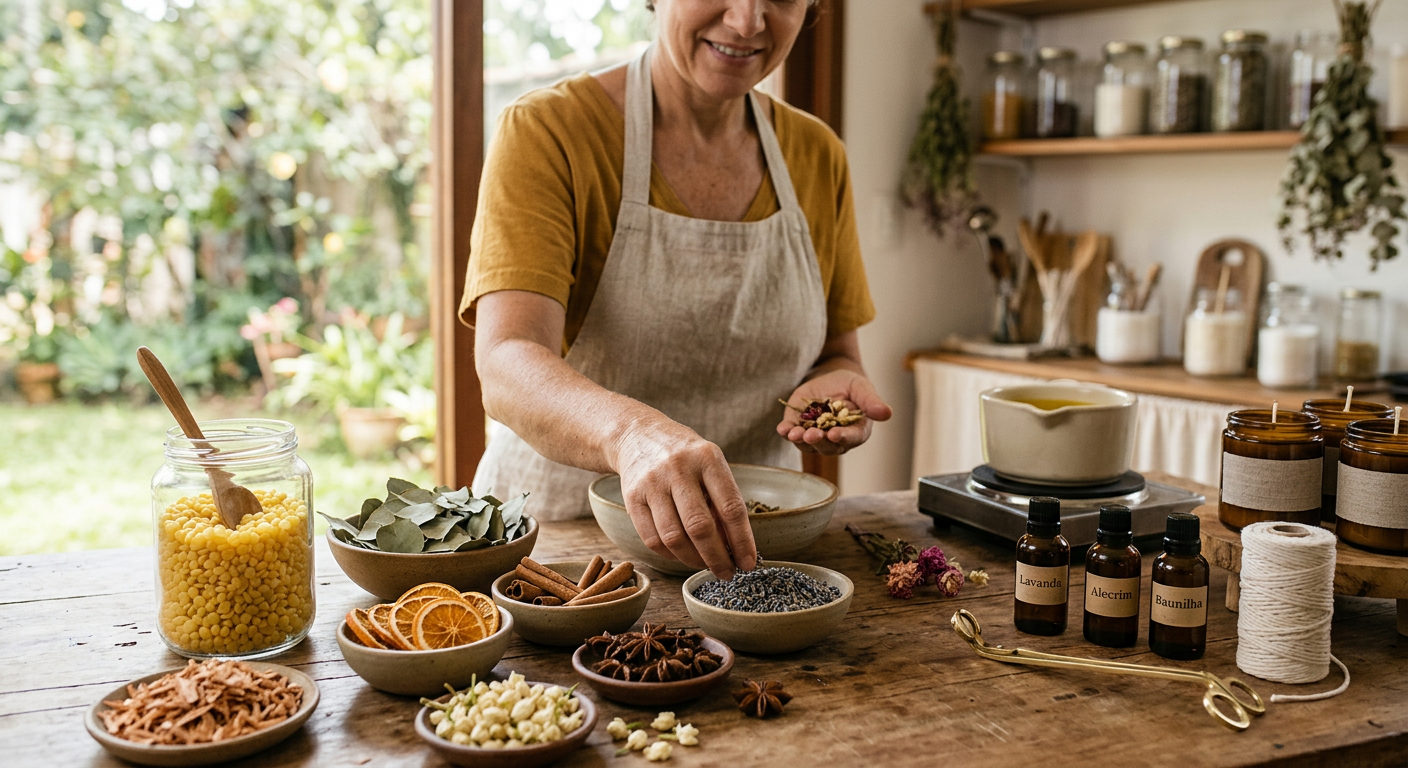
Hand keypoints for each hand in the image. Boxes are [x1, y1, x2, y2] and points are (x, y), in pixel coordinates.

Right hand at [610, 415, 757, 578]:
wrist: (637, 436)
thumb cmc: (685, 456)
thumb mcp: (710, 464)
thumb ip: (722, 500)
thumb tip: (733, 547)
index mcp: (708, 458)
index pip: (730, 507)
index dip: (742, 541)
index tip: (748, 562)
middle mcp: (679, 469)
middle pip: (700, 527)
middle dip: (717, 558)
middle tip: (727, 573)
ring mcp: (652, 483)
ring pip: (674, 538)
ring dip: (693, 560)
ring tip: (705, 564)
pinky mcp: (631, 497)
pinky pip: (652, 539)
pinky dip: (670, 555)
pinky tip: (682, 555)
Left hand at [776, 369, 891, 455]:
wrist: (829, 377)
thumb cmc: (850, 385)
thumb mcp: (861, 388)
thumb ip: (871, 402)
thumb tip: (887, 413)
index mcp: (855, 431)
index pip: (851, 438)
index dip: (843, 438)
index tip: (835, 434)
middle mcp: (835, 439)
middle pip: (827, 446)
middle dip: (819, 441)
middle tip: (812, 434)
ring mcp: (815, 435)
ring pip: (808, 444)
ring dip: (801, 440)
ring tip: (794, 433)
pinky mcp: (798, 427)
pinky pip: (792, 434)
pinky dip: (787, 432)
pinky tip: (783, 429)